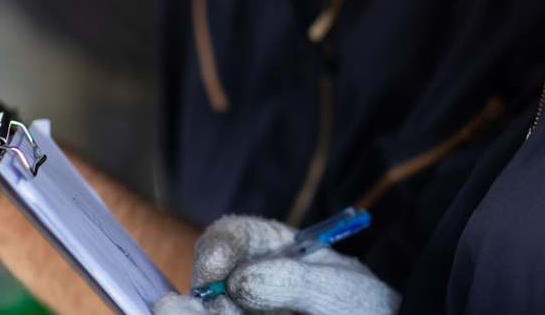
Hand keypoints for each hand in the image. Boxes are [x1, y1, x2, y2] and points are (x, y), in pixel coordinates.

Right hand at [183, 214, 399, 314]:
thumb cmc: (362, 306)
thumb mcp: (337, 288)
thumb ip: (293, 281)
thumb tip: (238, 282)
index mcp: (271, 250)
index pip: (231, 237)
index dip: (217, 249)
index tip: (217, 270)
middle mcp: (247, 284)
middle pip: (207, 284)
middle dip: (195, 298)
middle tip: (182, 309)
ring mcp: (243, 313)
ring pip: (209, 314)